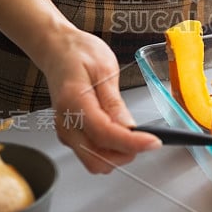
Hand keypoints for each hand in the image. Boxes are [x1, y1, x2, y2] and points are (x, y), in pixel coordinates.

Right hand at [40, 26, 161, 172]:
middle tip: (145, 138)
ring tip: (134, 135)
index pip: (104, 134)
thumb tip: (129, 127)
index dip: (132, 143)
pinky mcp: (70, 133)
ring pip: (94, 161)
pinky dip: (109, 150)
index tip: (154, 142)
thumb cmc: (79, 53)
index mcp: (73, 101)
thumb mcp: (105, 67)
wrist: (57, 50)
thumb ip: (114, 101)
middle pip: (96, 159)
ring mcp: (66, 131)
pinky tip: (121, 134)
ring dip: (117, 155)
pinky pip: (91, 153)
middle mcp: (66, 122)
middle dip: (124, 154)